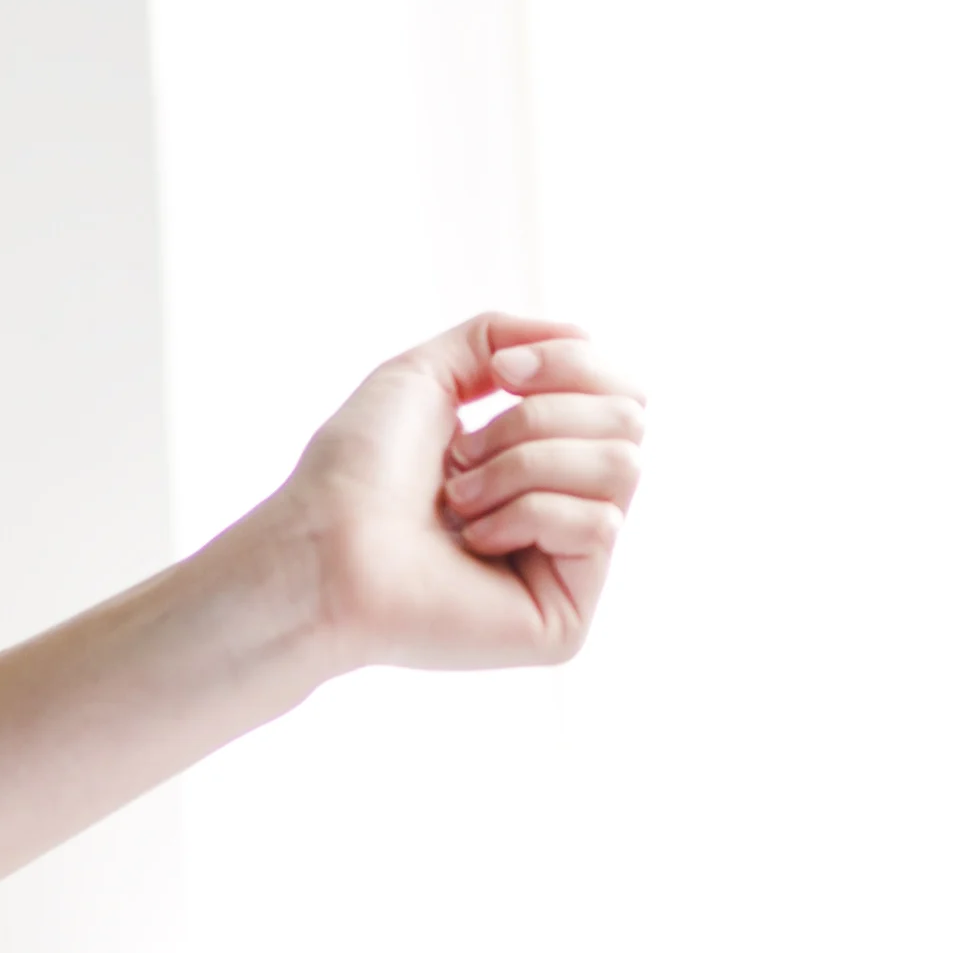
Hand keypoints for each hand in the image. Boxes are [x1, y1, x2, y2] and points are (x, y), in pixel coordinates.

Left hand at [258, 315, 639, 672]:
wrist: (322, 545)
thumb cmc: (358, 469)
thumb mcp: (429, 371)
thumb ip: (502, 338)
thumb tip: (583, 334)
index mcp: (540, 459)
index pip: (622, 391)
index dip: (574, 362)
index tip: (502, 372)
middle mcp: (563, 512)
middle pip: (631, 419)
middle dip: (539, 418)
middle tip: (463, 454)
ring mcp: (569, 569)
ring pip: (622, 466)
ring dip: (525, 464)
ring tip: (460, 500)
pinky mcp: (569, 618)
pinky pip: (600, 524)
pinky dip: (528, 515)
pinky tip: (472, 545)